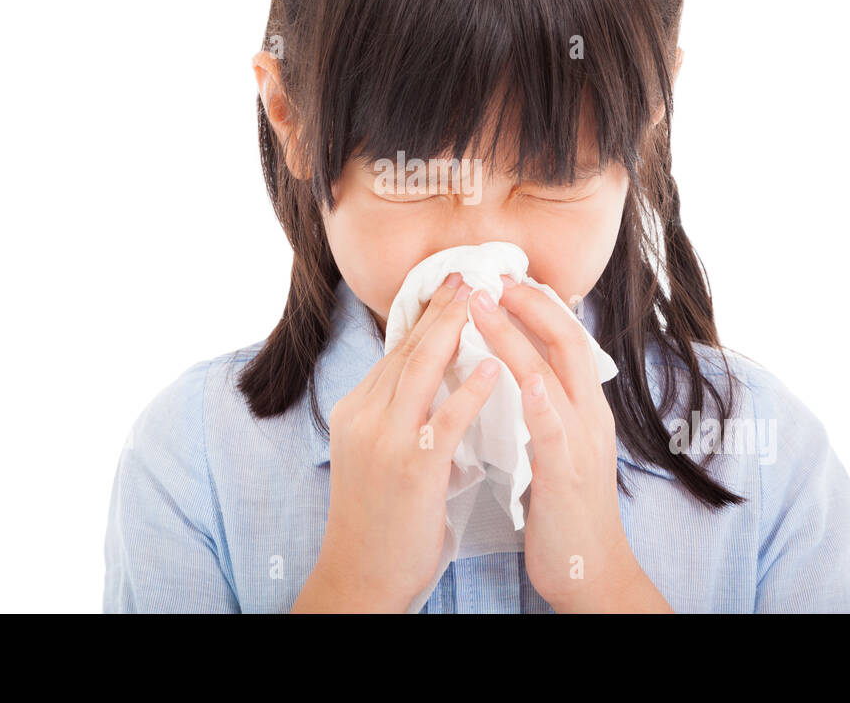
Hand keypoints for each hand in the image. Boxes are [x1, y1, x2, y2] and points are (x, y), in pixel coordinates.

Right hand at [293, 273, 500, 612]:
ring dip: (452, 330)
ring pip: (420, 371)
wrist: (360, 576)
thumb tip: (434, 379)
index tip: (450, 285)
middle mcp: (364, 417)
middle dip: (440, 308)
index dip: (425, 314)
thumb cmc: (379, 519)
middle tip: (468, 273)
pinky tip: (493, 366)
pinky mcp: (411, 470)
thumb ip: (399, 415)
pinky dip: (469, 390)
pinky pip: (444, 420)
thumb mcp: (377, 454)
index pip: (395, 351)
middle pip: (407, 350)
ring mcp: (384, 442)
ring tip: (481, 298)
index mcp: (356, 411)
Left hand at [467, 277, 673, 612]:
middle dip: (528, 303)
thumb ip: (545, 411)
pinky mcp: (567, 473)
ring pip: (551, 373)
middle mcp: (589, 415)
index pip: (566, 340)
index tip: (505, 278)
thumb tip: (519, 375)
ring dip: (515, 334)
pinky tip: (521, 379)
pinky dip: (538, 400)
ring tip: (482, 304)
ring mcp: (581, 442)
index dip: (538, 305)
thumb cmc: (567, 513)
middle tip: (492, 275)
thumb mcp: (560, 448)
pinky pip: (553, 428)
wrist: (593, 573)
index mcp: (584, 409)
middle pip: (566, 340)